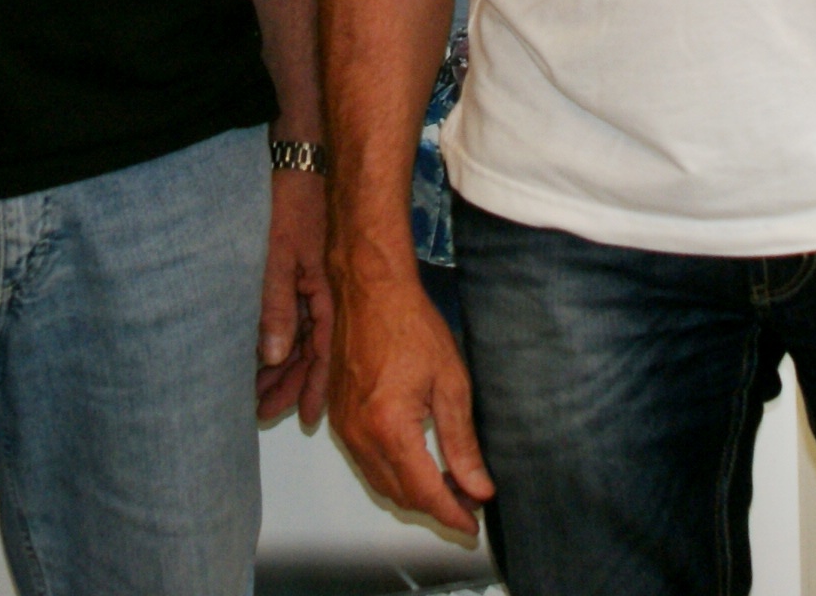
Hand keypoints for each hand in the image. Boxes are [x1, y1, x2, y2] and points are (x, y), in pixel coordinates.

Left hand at [257, 168, 333, 428]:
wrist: (300, 160)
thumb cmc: (291, 203)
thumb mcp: (279, 257)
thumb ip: (276, 306)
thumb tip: (275, 357)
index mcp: (326, 293)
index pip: (323, 353)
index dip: (315, 388)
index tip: (305, 418)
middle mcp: (322, 294)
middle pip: (311, 351)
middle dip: (290, 384)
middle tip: (265, 413)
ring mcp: (311, 283)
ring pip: (300, 337)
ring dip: (282, 367)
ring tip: (258, 395)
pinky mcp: (299, 272)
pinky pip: (294, 318)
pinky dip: (280, 341)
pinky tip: (264, 358)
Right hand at [328, 257, 491, 534]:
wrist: (369, 291)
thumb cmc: (409, 324)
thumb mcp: (451, 383)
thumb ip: (462, 442)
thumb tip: (478, 486)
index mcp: (389, 427)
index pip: (424, 492)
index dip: (452, 514)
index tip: (472, 524)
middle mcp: (359, 434)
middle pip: (399, 495)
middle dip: (435, 506)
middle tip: (469, 501)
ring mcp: (343, 427)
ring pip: (380, 483)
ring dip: (412, 492)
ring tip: (449, 485)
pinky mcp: (336, 417)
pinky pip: (364, 462)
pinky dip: (392, 473)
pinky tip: (417, 462)